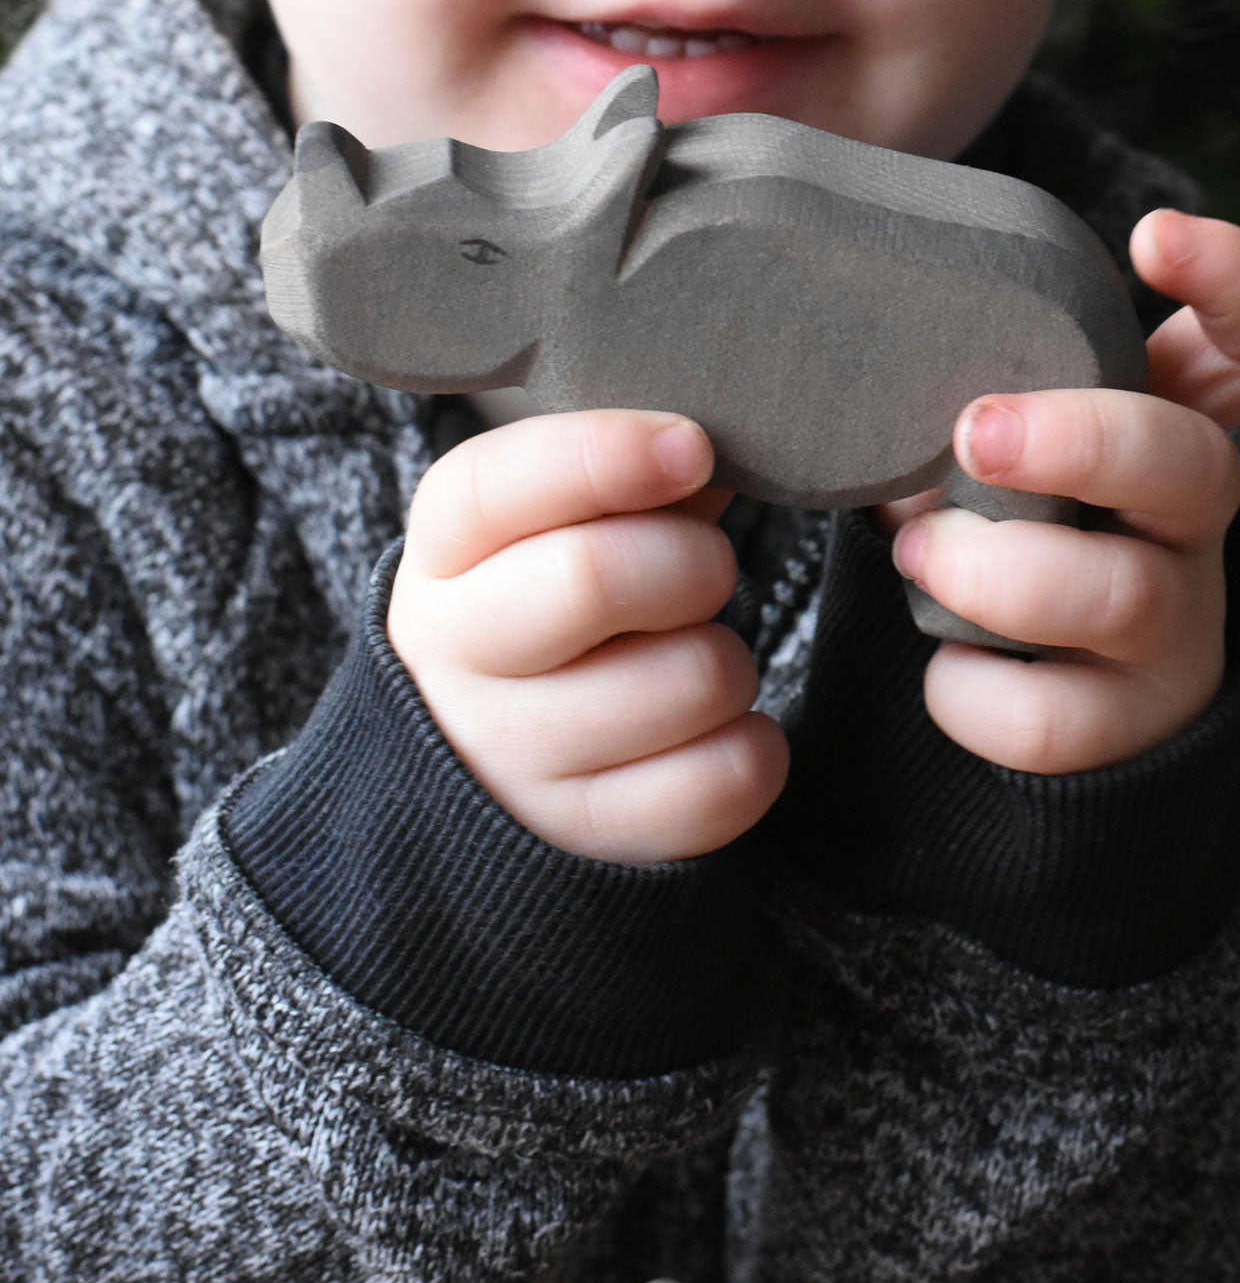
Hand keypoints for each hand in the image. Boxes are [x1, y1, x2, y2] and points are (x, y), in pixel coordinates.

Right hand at [388, 411, 788, 862]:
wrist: (486, 762)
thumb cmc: (555, 602)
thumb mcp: (560, 521)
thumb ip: (636, 472)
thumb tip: (727, 444)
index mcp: (445, 549)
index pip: (500, 484)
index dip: (608, 455)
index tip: (692, 447)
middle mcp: (456, 656)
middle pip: (594, 577)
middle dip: (694, 558)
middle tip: (704, 566)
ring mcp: (515, 761)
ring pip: (692, 679)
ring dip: (727, 657)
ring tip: (689, 655)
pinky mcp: (589, 837)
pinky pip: (728, 778)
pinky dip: (751, 745)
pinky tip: (710, 730)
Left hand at [884, 210, 1239, 773]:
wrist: (1060, 706)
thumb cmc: (1007, 531)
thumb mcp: (999, 456)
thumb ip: (962, 414)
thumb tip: (853, 399)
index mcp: (1164, 430)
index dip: (1233, 282)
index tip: (1152, 235)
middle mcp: (1189, 524)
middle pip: (1195, 463)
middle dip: (1079, 439)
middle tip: (973, 434)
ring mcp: (1174, 627)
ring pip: (1120, 595)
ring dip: (994, 572)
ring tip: (920, 555)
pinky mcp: (1130, 725)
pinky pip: (1050, 717)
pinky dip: (968, 692)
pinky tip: (949, 665)